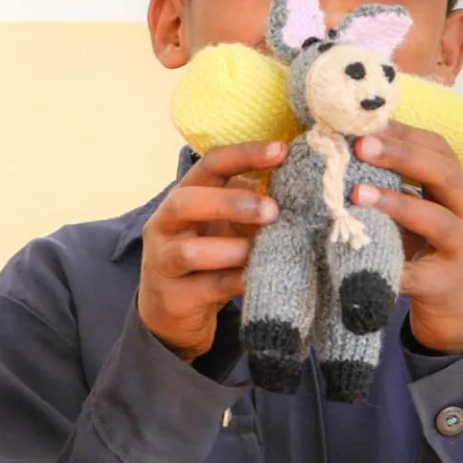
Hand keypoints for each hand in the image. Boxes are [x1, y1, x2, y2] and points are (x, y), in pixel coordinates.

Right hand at [138, 141, 284, 360]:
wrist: (171, 311)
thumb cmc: (208, 259)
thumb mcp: (227, 226)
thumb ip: (251, 205)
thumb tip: (299, 187)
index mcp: (184, 197)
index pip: (209, 165)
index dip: (244, 155)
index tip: (281, 151)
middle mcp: (165, 225)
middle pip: (186, 201)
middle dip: (232, 203)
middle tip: (272, 211)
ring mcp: (162, 262)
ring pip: (189, 251)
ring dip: (232, 250)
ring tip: (258, 253)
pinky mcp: (172, 297)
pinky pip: (206, 287)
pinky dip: (235, 281)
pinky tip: (255, 278)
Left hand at [354, 123, 462, 355]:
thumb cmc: (430, 248)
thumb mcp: (423, 211)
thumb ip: (399, 187)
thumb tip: (345, 152)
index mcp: (458, 191)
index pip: (440, 150)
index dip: (407, 134)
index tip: (368, 123)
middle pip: (445, 176)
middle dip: (403, 158)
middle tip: (360, 146)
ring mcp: (460, 249)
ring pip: (437, 221)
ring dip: (397, 204)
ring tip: (357, 194)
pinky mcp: (442, 284)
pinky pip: (413, 273)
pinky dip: (388, 264)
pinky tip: (357, 256)